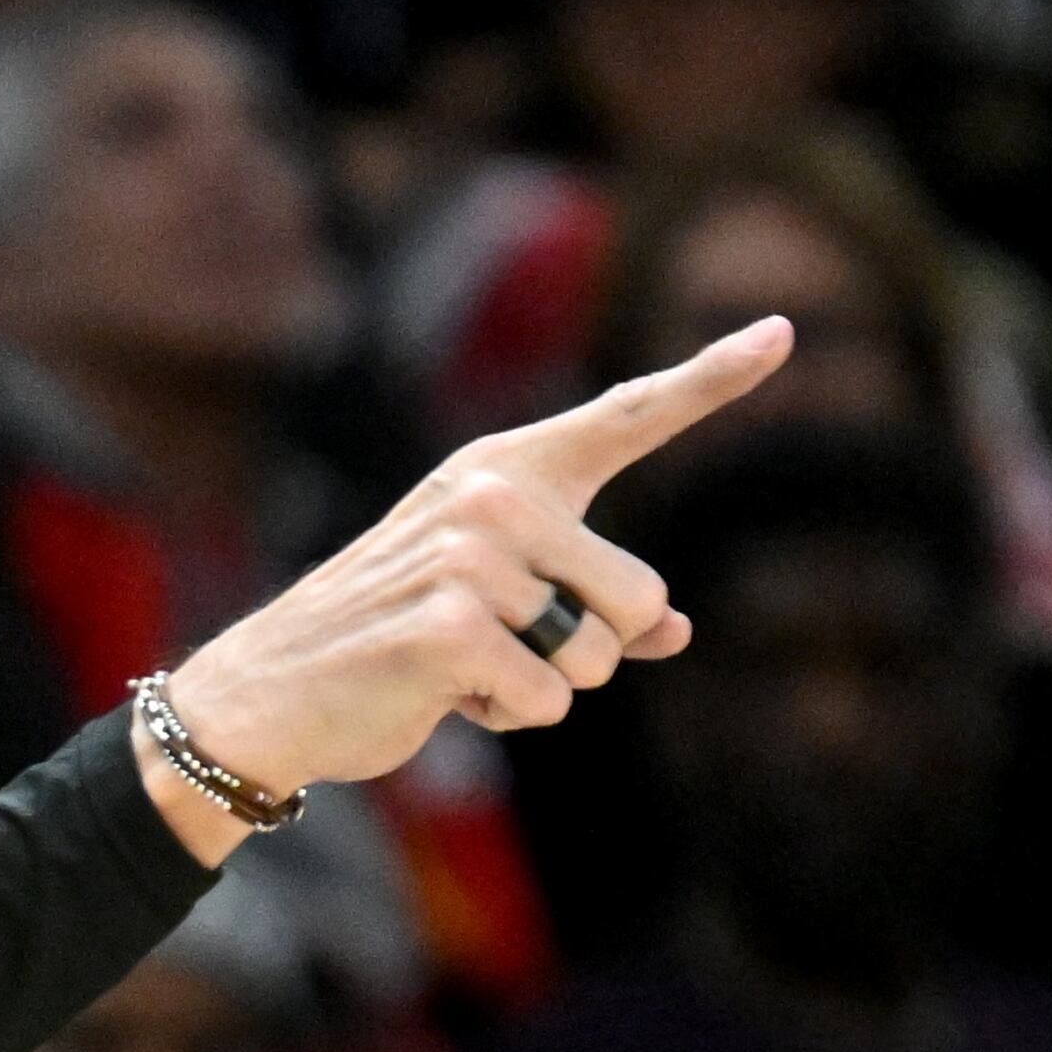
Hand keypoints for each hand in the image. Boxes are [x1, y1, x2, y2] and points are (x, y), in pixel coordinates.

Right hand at [144, 319, 791, 861]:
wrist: (268, 690)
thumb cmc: (389, 642)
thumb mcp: (494, 606)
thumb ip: (586, 605)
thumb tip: (673, 631)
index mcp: (505, 471)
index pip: (626, 417)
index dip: (712, 378)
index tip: (783, 333)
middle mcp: (492, 496)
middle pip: (640, 595)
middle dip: (588, 650)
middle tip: (497, 648)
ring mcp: (469, 557)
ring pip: (599, 656)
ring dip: (545, 688)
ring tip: (463, 670)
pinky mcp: (449, 627)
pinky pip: (551, 702)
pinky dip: (509, 719)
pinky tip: (442, 696)